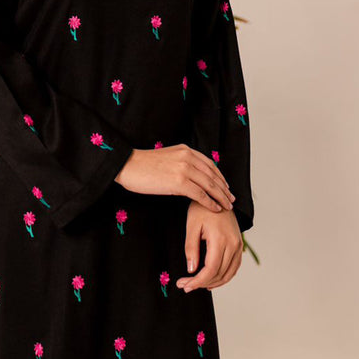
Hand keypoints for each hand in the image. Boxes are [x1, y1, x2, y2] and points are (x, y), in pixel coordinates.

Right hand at [114, 144, 235, 211]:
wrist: (127, 165)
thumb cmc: (143, 165)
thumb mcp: (167, 157)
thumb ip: (181, 162)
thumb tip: (192, 175)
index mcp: (185, 150)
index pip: (210, 164)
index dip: (220, 177)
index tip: (226, 186)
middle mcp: (187, 157)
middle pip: (213, 175)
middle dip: (224, 189)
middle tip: (231, 199)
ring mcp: (184, 169)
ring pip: (209, 186)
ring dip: (221, 197)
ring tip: (227, 206)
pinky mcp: (178, 182)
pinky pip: (200, 195)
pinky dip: (210, 203)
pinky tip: (215, 209)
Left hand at [176, 202, 243, 291]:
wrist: (218, 195)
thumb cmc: (203, 208)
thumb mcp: (192, 225)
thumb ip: (191, 248)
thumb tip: (191, 270)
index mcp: (221, 239)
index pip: (211, 269)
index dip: (197, 280)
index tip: (185, 285)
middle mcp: (233, 244)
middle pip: (219, 274)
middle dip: (202, 283)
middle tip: (186, 286)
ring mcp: (238, 245)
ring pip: (228, 274)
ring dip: (213, 283)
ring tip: (196, 284)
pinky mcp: (239, 246)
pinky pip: (234, 267)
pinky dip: (223, 276)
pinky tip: (212, 279)